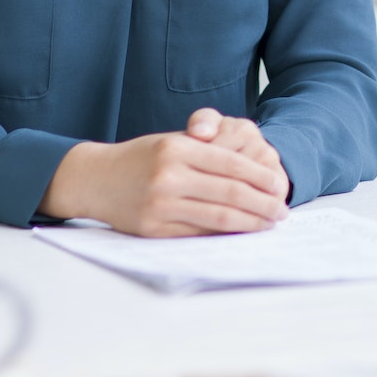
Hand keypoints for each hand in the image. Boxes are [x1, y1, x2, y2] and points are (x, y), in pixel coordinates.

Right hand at [39, 127, 289, 236]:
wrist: (95, 178)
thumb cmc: (141, 158)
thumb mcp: (172, 142)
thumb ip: (209, 152)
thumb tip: (254, 177)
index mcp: (177, 149)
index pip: (232, 165)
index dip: (261, 177)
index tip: (279, 186)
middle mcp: (169, 176)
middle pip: (230, 193)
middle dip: (263, 204)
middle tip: (281, 210)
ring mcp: (160, 204)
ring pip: (218, 217)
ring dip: (250, 223)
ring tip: (268, 223)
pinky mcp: (153, 229)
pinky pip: (199, 234)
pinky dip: (224, 235)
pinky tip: (240, 233)